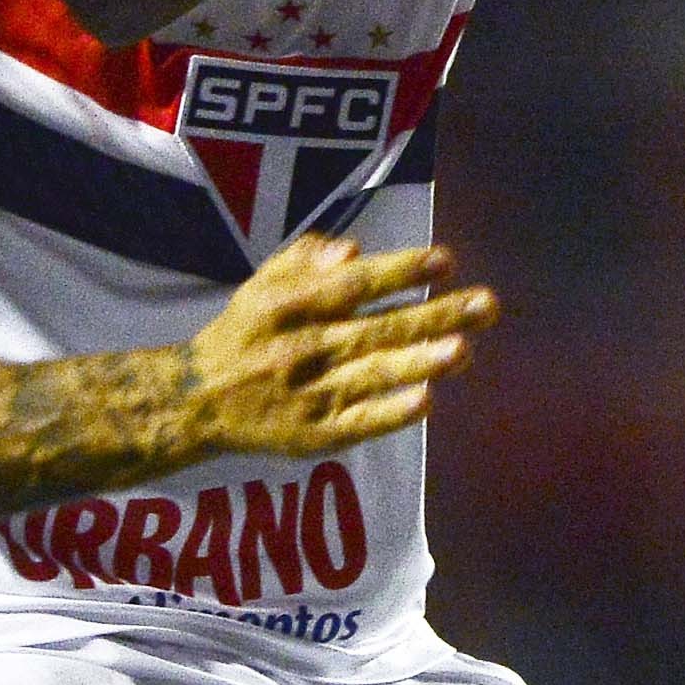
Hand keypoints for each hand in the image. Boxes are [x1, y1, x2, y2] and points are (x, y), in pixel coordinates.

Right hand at [172, 237, 497, 461]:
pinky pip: (358, 423)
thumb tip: (352, 249)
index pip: (354, 285)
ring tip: (465, 349)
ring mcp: (309, 395)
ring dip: (420, 362)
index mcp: (289, 305)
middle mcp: (301, 348)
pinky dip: (391, 413)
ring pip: (372, 376)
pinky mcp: (314, 436)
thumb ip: (306, 258)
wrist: (197, 401)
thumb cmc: (246, 331)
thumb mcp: (263, 283)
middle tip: (487, 306)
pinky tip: (427, 400)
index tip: (446, 261)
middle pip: (376, 330)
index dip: (400, 272)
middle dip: (435, 316)